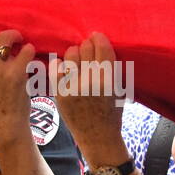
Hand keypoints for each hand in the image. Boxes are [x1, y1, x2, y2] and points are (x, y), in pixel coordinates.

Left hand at [49, 33, 126, 164]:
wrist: (98, 137)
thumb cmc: (112, 111)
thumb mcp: (119, 87)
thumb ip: (111, 67)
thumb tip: (98, 42)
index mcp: (108, 78)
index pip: (101, 47)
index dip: (98, 38)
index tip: (95, 36)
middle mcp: (90, 81)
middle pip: (85, 48)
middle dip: (87, 46)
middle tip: (87, 50)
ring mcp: (73, 87)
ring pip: (70, 55)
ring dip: (74, 54)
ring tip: (77, 61)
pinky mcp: (60, 93)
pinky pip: (56, 68)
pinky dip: (60, 65)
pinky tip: (66, 69)